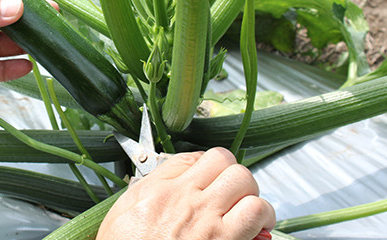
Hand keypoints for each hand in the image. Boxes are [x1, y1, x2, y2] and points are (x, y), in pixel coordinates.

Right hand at [97, 147, 274, 239]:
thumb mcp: (125, 208)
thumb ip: (152, 184)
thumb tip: (177, 171)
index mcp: (165, 190)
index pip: (201, 157)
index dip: (211, 165)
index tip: (210, 177)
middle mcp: (190, 201)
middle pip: (228, 164)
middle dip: (234, 177)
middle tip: (230, 193)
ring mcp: (210, 223)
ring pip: (247, 184)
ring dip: (251, 196)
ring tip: (246, 210)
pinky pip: (257, 217)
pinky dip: (261, 220)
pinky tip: (254, 230)